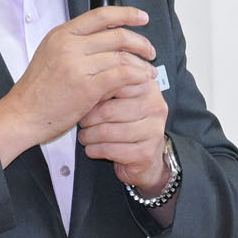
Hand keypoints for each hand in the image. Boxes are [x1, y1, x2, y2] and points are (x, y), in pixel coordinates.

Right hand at [0, 8, 155, 166]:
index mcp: (61, 34)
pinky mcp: (86, 87)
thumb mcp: (51, 55)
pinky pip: (121, 75)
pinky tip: (143, 80)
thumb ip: (76, 44)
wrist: (22, 114)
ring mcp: (77, 66)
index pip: (100, 15)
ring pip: (121, 56)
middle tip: (150, 52)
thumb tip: (108, 40)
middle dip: (140, 42)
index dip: (126, 13)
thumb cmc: (37, 90)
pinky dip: (137, 76)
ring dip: (141, 64)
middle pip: (116, 35)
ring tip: (149, 72)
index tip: (142, 17)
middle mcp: (69, 45)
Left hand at [78, 74, 169, 191]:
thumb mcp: (121, 99)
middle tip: (81, 122)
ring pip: (107, 132)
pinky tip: (92, 149)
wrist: (146, 155)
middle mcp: (155, 107)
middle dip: (88, 118)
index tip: (83, 100)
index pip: (115, 85)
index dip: (94, 94)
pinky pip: (110, 150)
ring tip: (84, 136)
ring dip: (89, 136)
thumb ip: (109, 86)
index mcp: (148, 88)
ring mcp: (153, 131)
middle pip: (108, 110)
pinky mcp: (145, 152)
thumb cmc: (129, 123)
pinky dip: (95, 150)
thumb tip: (85, 81)